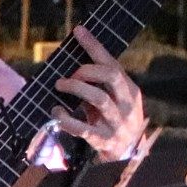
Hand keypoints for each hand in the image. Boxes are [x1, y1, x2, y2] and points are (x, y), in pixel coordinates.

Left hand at [53, 25, 147, 161]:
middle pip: (110, 76)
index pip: (112, 62)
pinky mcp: (104, 140)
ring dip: (76, 89)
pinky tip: (56, 113)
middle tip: (68, 75)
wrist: (126, 154)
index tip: (78, 32)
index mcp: (130, 90)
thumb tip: (74, 63)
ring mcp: (117, 123)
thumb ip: (99, 85)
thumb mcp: (114, 101)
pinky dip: (67, 120)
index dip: (94, 46)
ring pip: (99, 98)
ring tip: (60, 86)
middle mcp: (127, 104)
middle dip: (86, 70)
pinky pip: (84, 128)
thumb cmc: (114, 120)